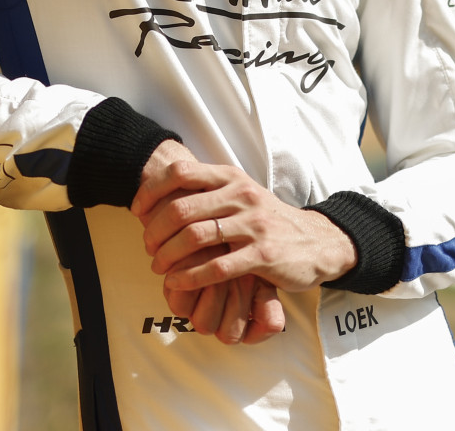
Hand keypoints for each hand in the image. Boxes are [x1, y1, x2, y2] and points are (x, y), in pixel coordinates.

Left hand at [134, 142, 284, 342]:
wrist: (316, 242)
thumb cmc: (269, 221)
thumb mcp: (243, 195)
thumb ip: (211, 192)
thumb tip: (164, 194)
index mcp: (232, 177)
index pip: (181, 171)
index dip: (151, 190)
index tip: (138, 211)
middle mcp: (242, 195)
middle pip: (182, 207)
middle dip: (155, 231)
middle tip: (148, 247)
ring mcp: (254, 225)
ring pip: (196, 237)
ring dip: (168, 256)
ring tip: (159, 267)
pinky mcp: (262, 255)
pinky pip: (216, 267)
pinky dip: (190, 277)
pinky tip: (177, 283)